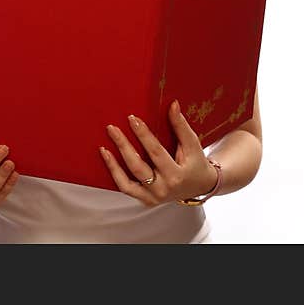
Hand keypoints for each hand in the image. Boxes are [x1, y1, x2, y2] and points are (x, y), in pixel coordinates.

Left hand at [99, 100, 219, 205]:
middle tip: (112, 129)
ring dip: (113, 164)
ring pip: (127, 182)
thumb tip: (173, 104)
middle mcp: (163, 189)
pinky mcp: (145, 200)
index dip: (143, 135)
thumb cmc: (195, 163)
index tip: (132, 119)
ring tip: (104, 147)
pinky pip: (125, 188)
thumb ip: (181, 126)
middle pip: (138, 166)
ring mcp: (153, 197)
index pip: (156, 152)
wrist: (199, 186)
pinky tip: (108, 159)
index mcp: (176, 175)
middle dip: (123, 146)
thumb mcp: (192, 145)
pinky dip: (114, 174)